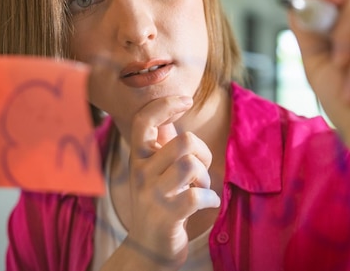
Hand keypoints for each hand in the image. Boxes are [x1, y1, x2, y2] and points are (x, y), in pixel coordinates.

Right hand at [121, 96, 219, 268]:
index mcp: (139, 158)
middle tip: (201, 170)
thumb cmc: (158, 204)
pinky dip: (211, 198)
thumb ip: (162, 143)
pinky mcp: (166, 215)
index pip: (144, 120)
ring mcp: (152, 195)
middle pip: (183, 141)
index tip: (186, 99)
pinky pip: (198, 194)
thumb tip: (173, 109)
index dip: (165, 104)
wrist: (147, 250)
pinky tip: (207, 203)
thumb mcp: (154, 170)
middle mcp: (141, 173)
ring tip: (201, 188)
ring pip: (190, 165)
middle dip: (203, 153)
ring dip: (205, 177)